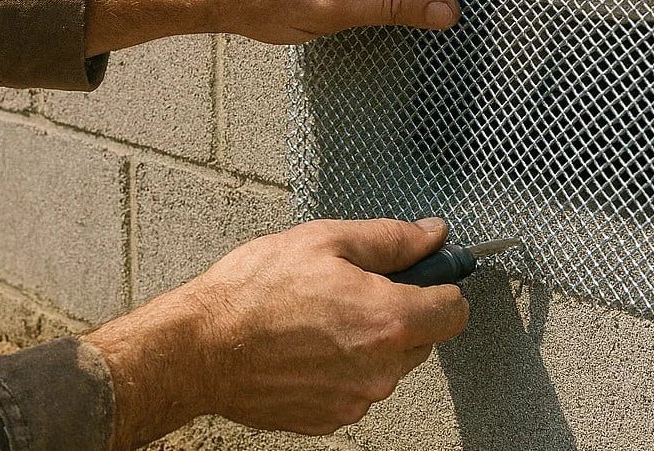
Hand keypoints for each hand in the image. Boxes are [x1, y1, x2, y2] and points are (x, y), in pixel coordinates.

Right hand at [84, 217, 468, 449]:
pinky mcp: (331, 419)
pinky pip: (357, 386)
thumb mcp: (326, 240)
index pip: (455, 311)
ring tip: (320, 316)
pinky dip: (344, 367)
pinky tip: (307, 345)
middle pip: (423, 337)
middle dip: (400, 311)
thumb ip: (392, 239)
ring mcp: (357, 400)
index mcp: (389, 320)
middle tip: (353, 288)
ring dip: (371, 340)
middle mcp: (381, 369)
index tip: (422, 275)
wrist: (198, 349)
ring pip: (389, 363)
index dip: (441, 286)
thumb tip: (433, 234)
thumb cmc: (254, 291)